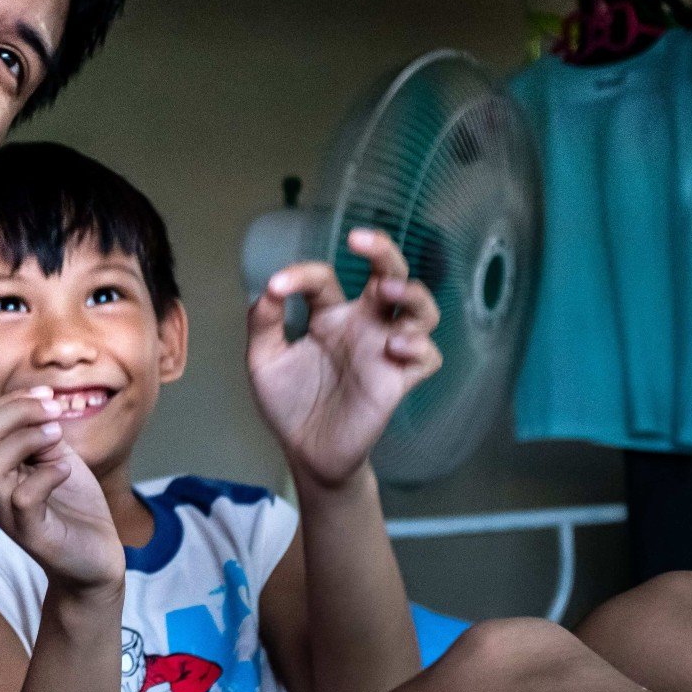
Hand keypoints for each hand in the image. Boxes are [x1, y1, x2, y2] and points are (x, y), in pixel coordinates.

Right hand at [0, 387, 126, 593]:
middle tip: (54, 412)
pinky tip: (66, 470)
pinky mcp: (30, 534)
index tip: (48, 396)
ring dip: (27, 439)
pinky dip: (47, 475)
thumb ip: (42, 432)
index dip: (12, 401)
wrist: (96, 557)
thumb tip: (40, 400)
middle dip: (17, 411)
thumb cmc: (75, 507)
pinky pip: (23, 498)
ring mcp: (7, 513)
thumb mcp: (58, 458)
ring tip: (58, 437)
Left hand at [248, 228, 442, 488]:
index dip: (301, 275)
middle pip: (389, 273)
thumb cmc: (288, 402)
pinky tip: (395, 346)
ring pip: (421, 308)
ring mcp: (384, 350)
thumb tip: (268, 290)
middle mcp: (362, 325)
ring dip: (412, 293)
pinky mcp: (398, 380)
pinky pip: (428, 356)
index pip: (324, 279)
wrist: (304, 450)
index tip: (277, 288)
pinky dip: (419, 346)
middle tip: (361, 240)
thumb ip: (263, 324)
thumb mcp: (264, 360)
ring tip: (388, 293)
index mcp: (329, 315)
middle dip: (382, 250)